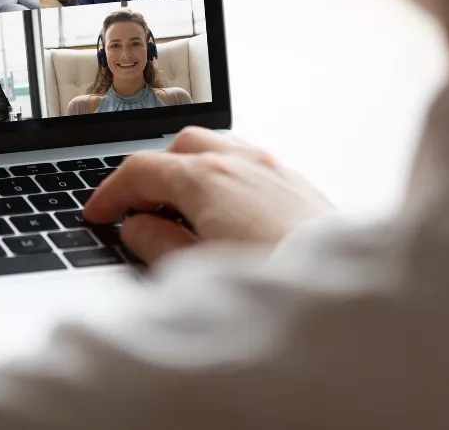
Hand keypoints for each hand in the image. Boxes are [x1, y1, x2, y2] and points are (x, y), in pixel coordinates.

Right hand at [83, 127, 333, 265]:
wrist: (351, 302)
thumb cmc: (275, 285)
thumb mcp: (193, 273)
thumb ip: (155, 244)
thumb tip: (136, 228)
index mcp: (206, 178)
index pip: (140, 169)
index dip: (110, 193)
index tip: (97, 215)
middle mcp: (241, 163)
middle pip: (181, 147)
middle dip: (152, 173)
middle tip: (138, 210)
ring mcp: (276, 170)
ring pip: (220, 150)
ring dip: (191, 172)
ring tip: (181, 212)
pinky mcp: (302, 187)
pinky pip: (251, 166)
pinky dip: (225, 179)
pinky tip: (226, 215)